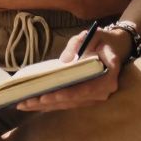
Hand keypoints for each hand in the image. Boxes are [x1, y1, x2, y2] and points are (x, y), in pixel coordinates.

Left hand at [14, 27, 130, 111]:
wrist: (116, 47)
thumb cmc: (103, 40)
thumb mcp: (92, 35)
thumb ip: (78, 44)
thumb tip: (63, 61)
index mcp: (107, 77)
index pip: (85, 89)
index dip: (66, 94)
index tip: (47, 96)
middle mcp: (102, 91)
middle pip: (73, 100)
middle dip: (48, 102)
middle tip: (26, 102)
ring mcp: (94, 96)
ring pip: (68, 104)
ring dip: (46, 105)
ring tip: (24, 104)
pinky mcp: (87, 97)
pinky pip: (68, 102)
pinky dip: (51, 104)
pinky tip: (34, 104)